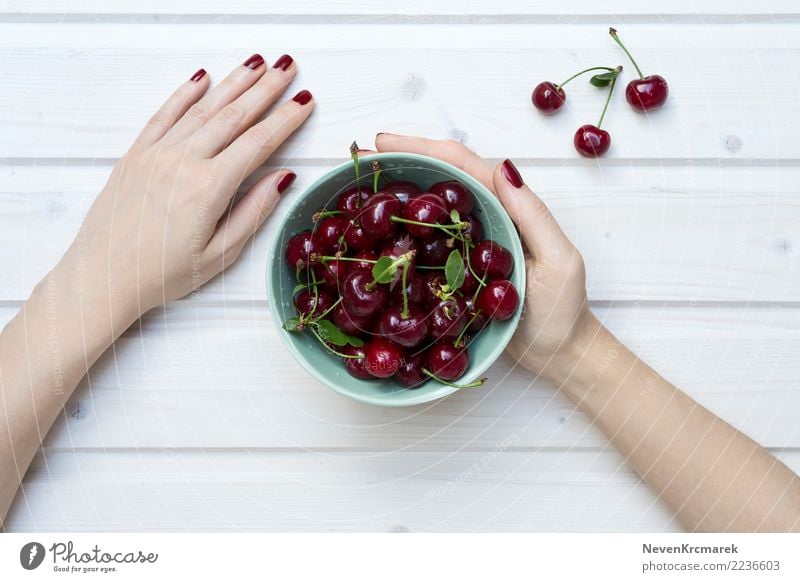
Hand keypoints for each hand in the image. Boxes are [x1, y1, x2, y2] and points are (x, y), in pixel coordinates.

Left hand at [62, 54, 312, 315]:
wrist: (103, 276)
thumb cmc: (162, 274)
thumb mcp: (220, 254)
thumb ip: (253, 213)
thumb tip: (283, 178)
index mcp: (209, 188)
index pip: (258, 143)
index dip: (285, 120)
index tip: (304, 102)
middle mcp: (183, 162)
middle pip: (234, 116)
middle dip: (265, 89)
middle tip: (287, 68)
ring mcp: (157, 154)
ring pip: (203, 109)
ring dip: (233, 84)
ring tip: (257, 65)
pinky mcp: (136, 154)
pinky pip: (164, 114)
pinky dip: (185, 94)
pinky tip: (203, 78)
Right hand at [375, 134, 598, 380]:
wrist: (558, 353)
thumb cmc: (563, 310)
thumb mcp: (558, 260)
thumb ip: (533, 216)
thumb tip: (503, 168)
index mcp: (507, 208)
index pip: (463, 167)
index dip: (423, 148)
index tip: (384, 142)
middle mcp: (484, 219)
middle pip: (439, 180)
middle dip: (402, 162)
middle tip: (362, 158)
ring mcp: (466, 246)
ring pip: (428, 210)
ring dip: (396, 195)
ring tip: (359, 186)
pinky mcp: (455, 272)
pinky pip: (424, 245)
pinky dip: (400, 234)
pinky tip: (375, 234)